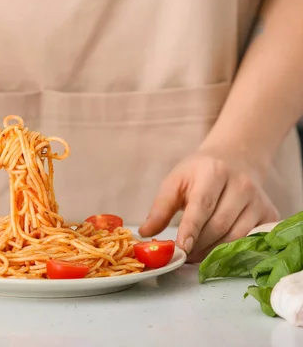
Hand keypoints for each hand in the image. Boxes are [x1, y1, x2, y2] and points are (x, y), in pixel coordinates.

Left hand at [138, 148, 278, 261]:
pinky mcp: (270, 214)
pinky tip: (216, 253)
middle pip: (219, 225)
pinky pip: (251, 240)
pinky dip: (232, 251)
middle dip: (198, 245)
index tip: (181, 248)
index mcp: (214, 172)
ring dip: (213, 252)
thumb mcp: (176, 181)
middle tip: (182, 256)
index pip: (202, 205)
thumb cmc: (199, 173)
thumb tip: (145, 233)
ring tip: (195, 255)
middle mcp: (241, 185)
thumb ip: (160, 207)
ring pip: (236, 236)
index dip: (191, 229)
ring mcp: (259, 200)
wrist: (235, 159)